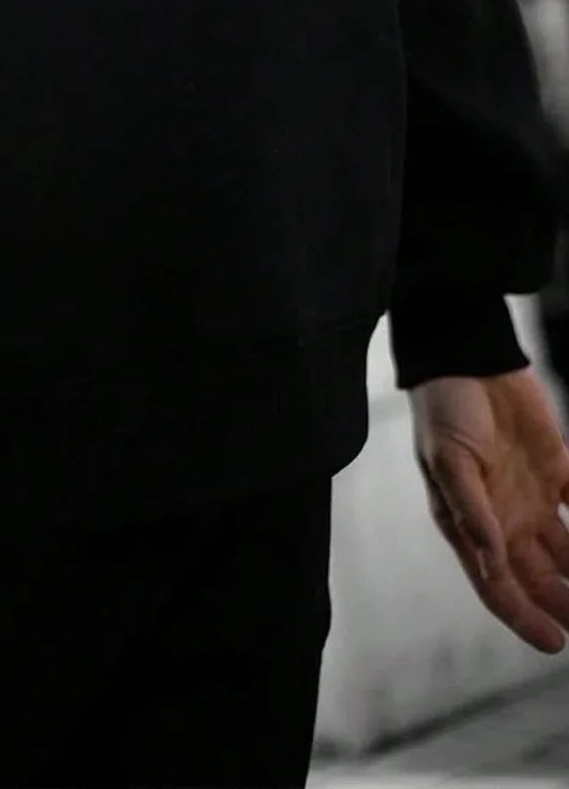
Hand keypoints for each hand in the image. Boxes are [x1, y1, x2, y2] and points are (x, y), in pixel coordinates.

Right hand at [409, 368, 568, 653]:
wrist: (468, 357)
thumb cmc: (444, 408)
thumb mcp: (448, 461)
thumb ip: (470, 510)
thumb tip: (491, 562)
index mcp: (470, 523)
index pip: (498, 585)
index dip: (524, 618)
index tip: (555, 643)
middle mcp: (503, 520)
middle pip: (539, 578)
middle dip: (563, 603)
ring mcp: (531, 499)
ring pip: (566, 554)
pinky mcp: (557, 473)